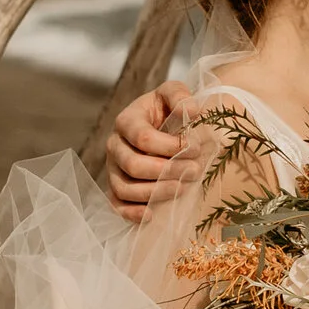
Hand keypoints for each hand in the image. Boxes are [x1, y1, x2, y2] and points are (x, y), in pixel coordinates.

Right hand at [105, 82, 197, 219]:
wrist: (162, 124)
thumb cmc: (168, 109)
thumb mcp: (174, 93)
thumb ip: (180, 96)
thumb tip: (191, 110)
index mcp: (126, 121)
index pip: (143, 138)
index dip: (170, 146)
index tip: (195, 147)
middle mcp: (115, 145)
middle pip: (133, 165)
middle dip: (167, 171)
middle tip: (195, 170)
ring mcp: (113, 169)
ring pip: (125, 188)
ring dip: (155, 192)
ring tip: (183, 188)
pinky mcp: (117, 188)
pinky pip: (116, 205)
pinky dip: (132, 213)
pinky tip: (151, 215)